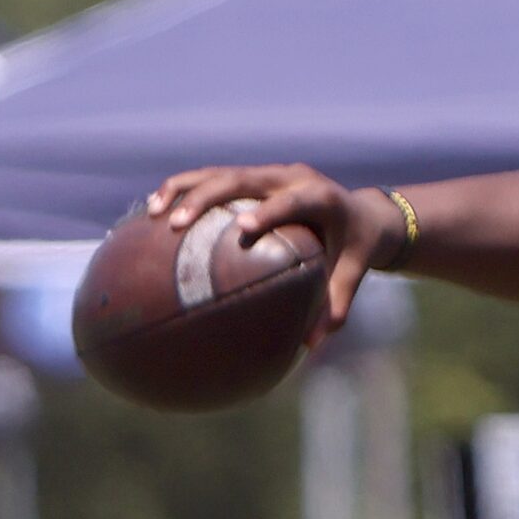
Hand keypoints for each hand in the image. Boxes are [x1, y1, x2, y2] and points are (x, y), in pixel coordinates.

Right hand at [147, 165, 399, 348]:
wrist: (363, 213)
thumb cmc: (355, 249)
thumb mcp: (352, 274)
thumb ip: (334, 305)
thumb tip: (310, 345)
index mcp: (321, 196)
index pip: (293, 200)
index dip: (268, 210)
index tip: (242, 228)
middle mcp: (291, 177)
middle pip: (243, 177)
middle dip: (207, 197)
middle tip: (177, 223)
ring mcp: (269, 174)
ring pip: (220, 172)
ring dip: (184, 189)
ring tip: (154, 212)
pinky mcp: (253, 177)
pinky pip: (215, 179)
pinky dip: (186, 190)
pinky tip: (156, 210)